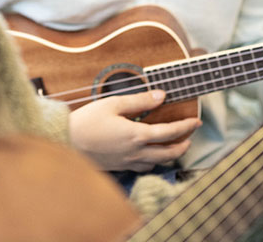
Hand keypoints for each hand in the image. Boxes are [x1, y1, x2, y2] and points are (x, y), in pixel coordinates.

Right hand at [68, 91, 200, 171]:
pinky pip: (142, 167)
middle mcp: (135, 152)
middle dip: (183, 145)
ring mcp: (127, 162)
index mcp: (136, 135)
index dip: (185, 127)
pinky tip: (149, 154)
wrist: (66, 142)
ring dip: (168, 155)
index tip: (196, 121)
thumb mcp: (113, 104)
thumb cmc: (87, 121)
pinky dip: (152, 161)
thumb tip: (161, 95)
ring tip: (172, 145)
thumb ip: (139, 100)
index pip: (169, 132)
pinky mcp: (119, 167)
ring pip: (156, 163)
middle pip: (168, 153)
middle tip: (190, 137)